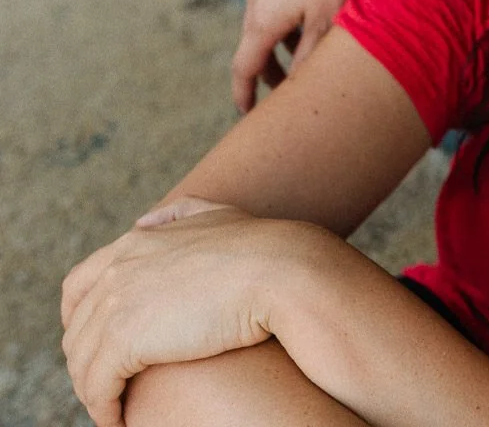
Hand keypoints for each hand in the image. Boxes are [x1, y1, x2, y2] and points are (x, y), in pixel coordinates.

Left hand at [61, 199, 323, 426]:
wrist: (281, 270)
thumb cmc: (263, 248)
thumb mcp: (215, 215)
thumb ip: (179, 213)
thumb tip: (146, 221)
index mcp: (135, 243)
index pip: (78, 286)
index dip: (79, 320)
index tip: (96, 344)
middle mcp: (117, 271)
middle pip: (78, 330)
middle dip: (87, 361)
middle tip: (110, 385)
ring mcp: (117, 304)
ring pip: (83, 363)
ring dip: (94, 391)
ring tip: (114, 410)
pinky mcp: (125, 340)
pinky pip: (98, 386)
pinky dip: (103, 408)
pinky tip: (119, 421)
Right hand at [232, 0, 365, 111]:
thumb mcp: (326, 22)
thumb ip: (310, 56)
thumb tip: (299, 83)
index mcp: (262, 21)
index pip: (244, 68)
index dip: (244, 94)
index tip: (247, 113)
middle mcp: (255, 1)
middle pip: (255, 48)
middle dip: (269, 72)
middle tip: (287, 92)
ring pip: (266, 25)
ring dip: (280, 46)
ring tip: (303, 59)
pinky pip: (274, 4)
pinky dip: (285, 23)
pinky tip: (309, 22)